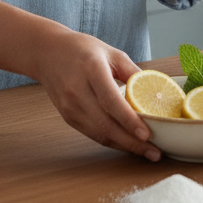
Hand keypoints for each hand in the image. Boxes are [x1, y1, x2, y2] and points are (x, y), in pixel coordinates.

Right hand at [30, 29, 161, 160]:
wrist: (48, 53)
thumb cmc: (82, 49)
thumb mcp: (111, 52)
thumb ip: (132, 72)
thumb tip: (154, 92)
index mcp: (91, 69)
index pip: (110, 101)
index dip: (129, 120)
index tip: (147, 134)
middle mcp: (77, 91)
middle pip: (105, 124)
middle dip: (132, 142)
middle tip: (154, 152)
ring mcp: (70, 107)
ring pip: (99, 134)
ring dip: (124, 146)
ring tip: (146, 151)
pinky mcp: (68, 118)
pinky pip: (92, 134)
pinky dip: (111, 141)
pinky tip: (127, 144)